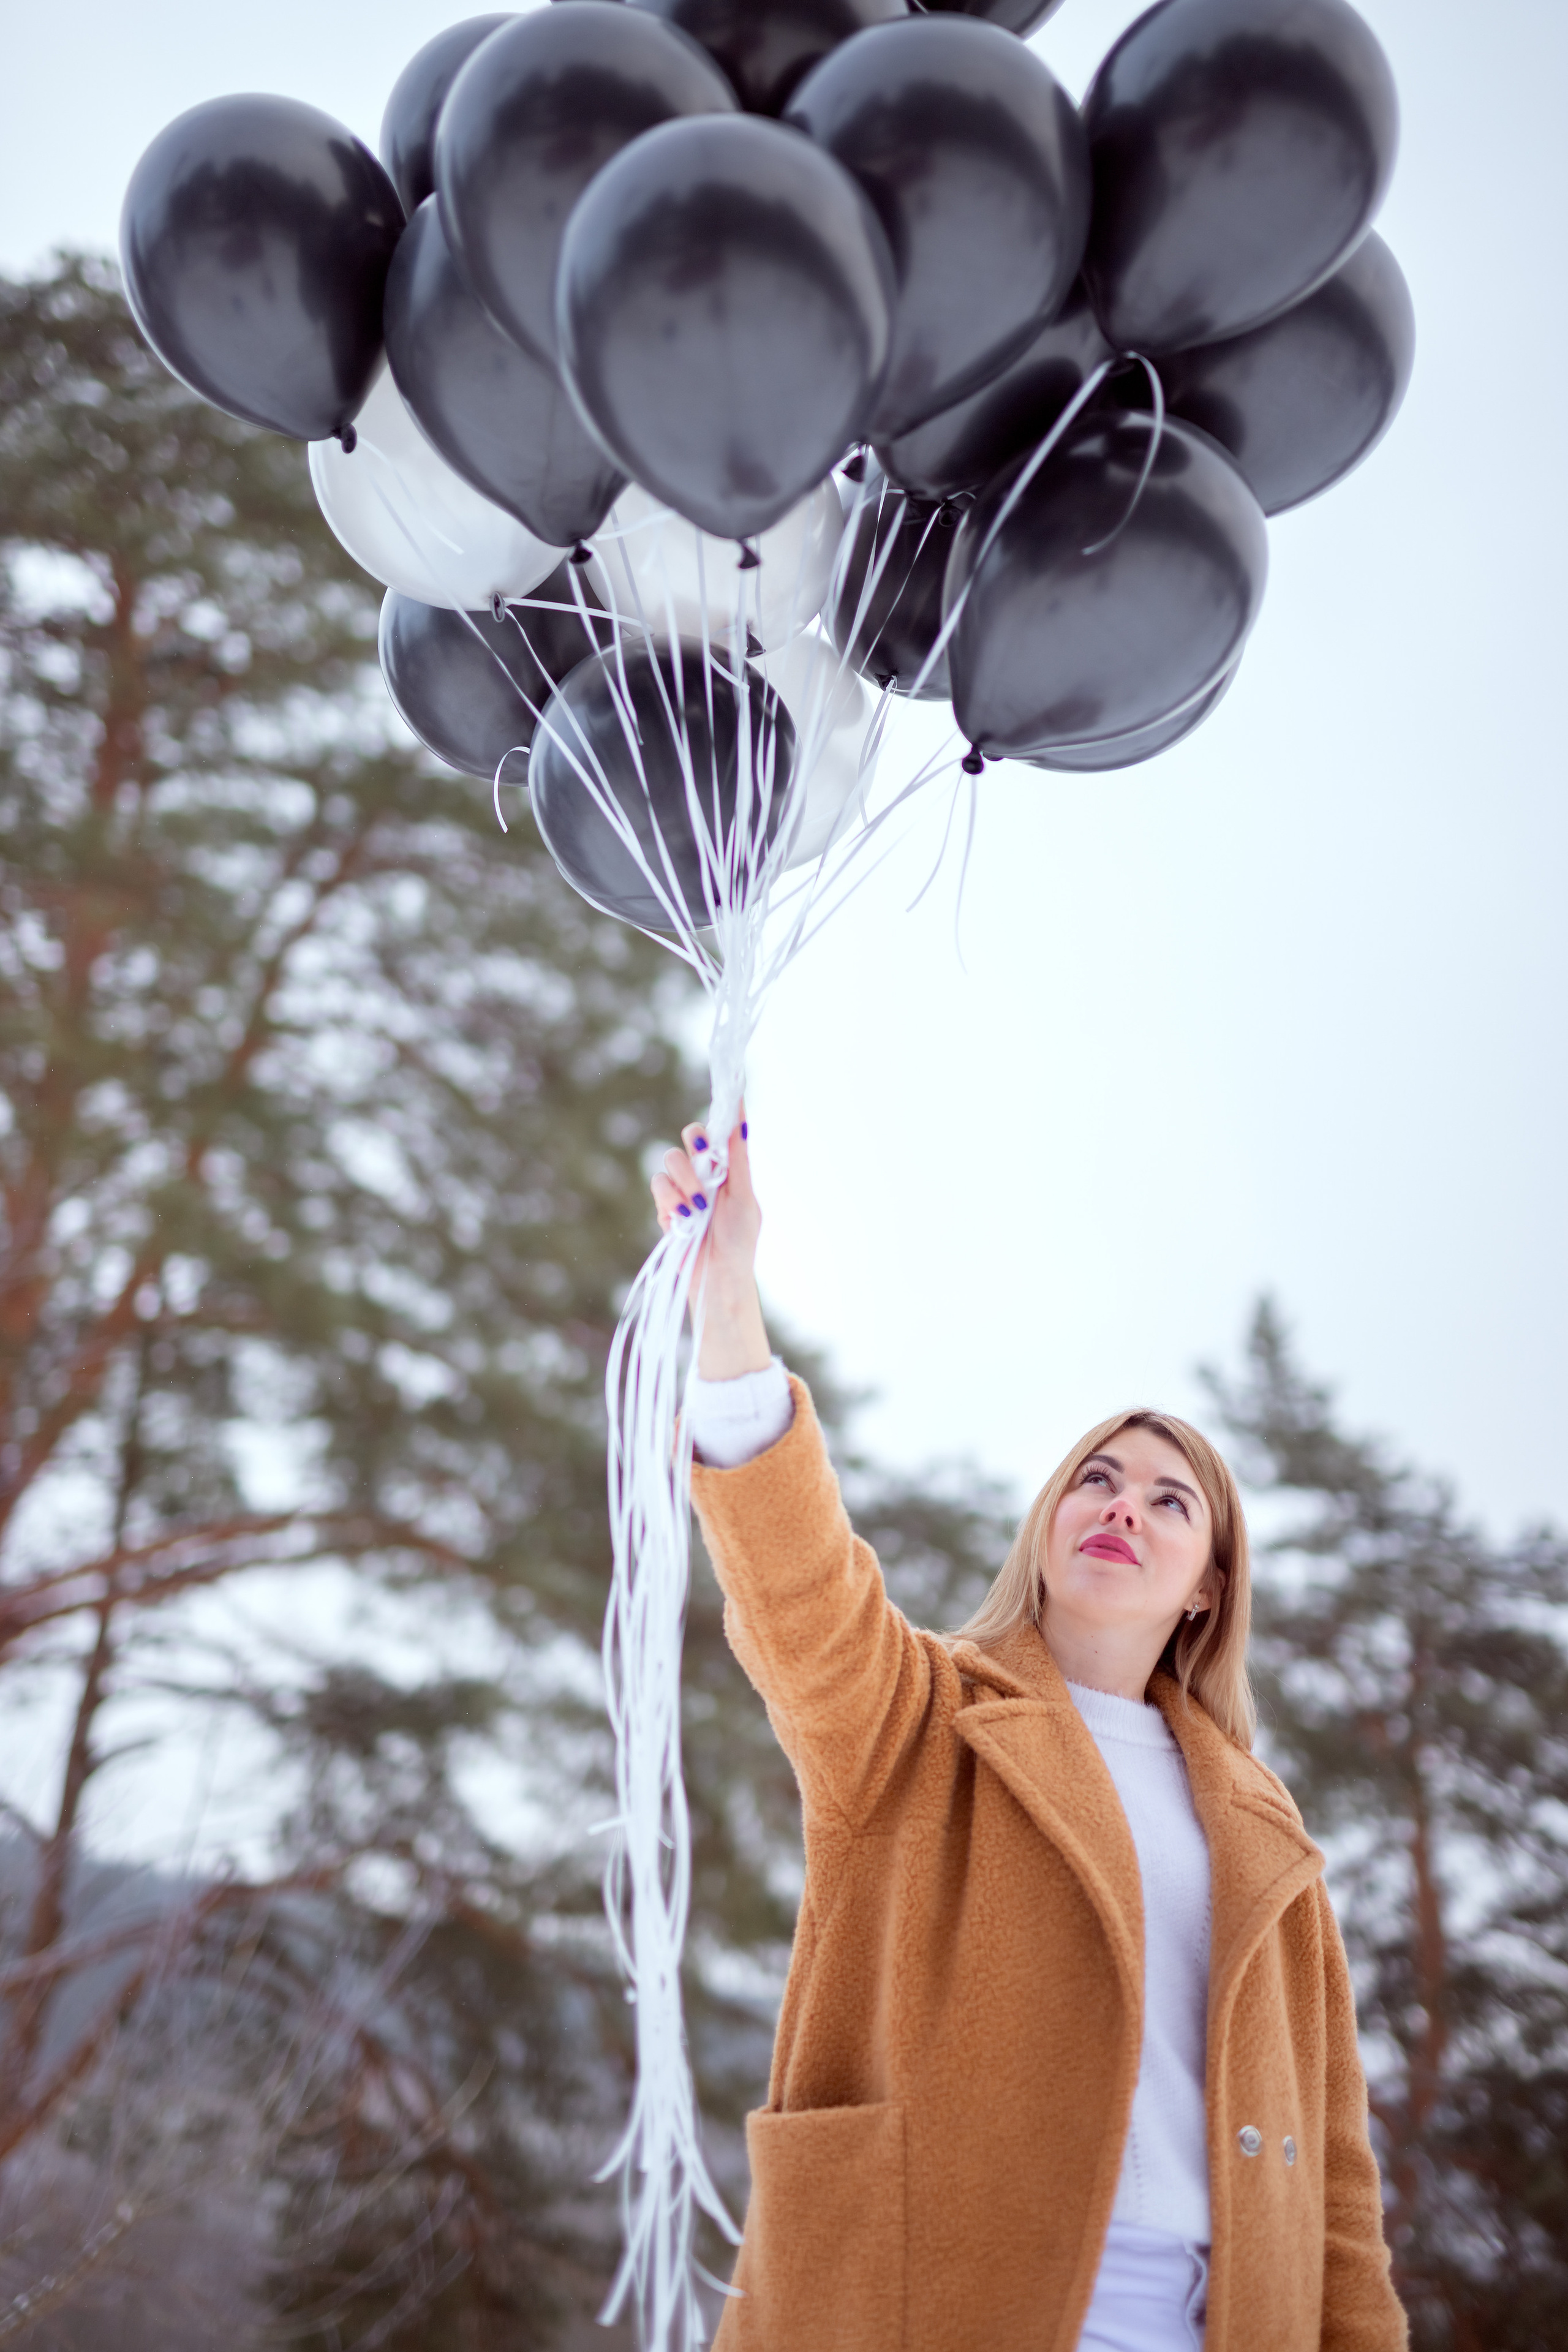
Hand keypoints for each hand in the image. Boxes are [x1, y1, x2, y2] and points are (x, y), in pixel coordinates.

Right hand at [651, 1114, 770, 1377]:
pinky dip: (669, 1202)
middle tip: (706, 1169)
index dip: (718, 1111)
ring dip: (684, 1184)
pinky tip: (682, 1222)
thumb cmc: (738, 1242)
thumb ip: (737, 1157)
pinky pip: (657, 1187)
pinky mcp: (664, 1208)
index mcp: (729, 1170)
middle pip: (689, 1138)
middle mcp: (705, 1176)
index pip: (720, 1132)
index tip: (726, 1082)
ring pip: (668, 1161)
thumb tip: (741, 1117)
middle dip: (695, 1151)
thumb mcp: (743, 1196)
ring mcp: (682, 1191)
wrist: (716, 1280)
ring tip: (696, 1212)